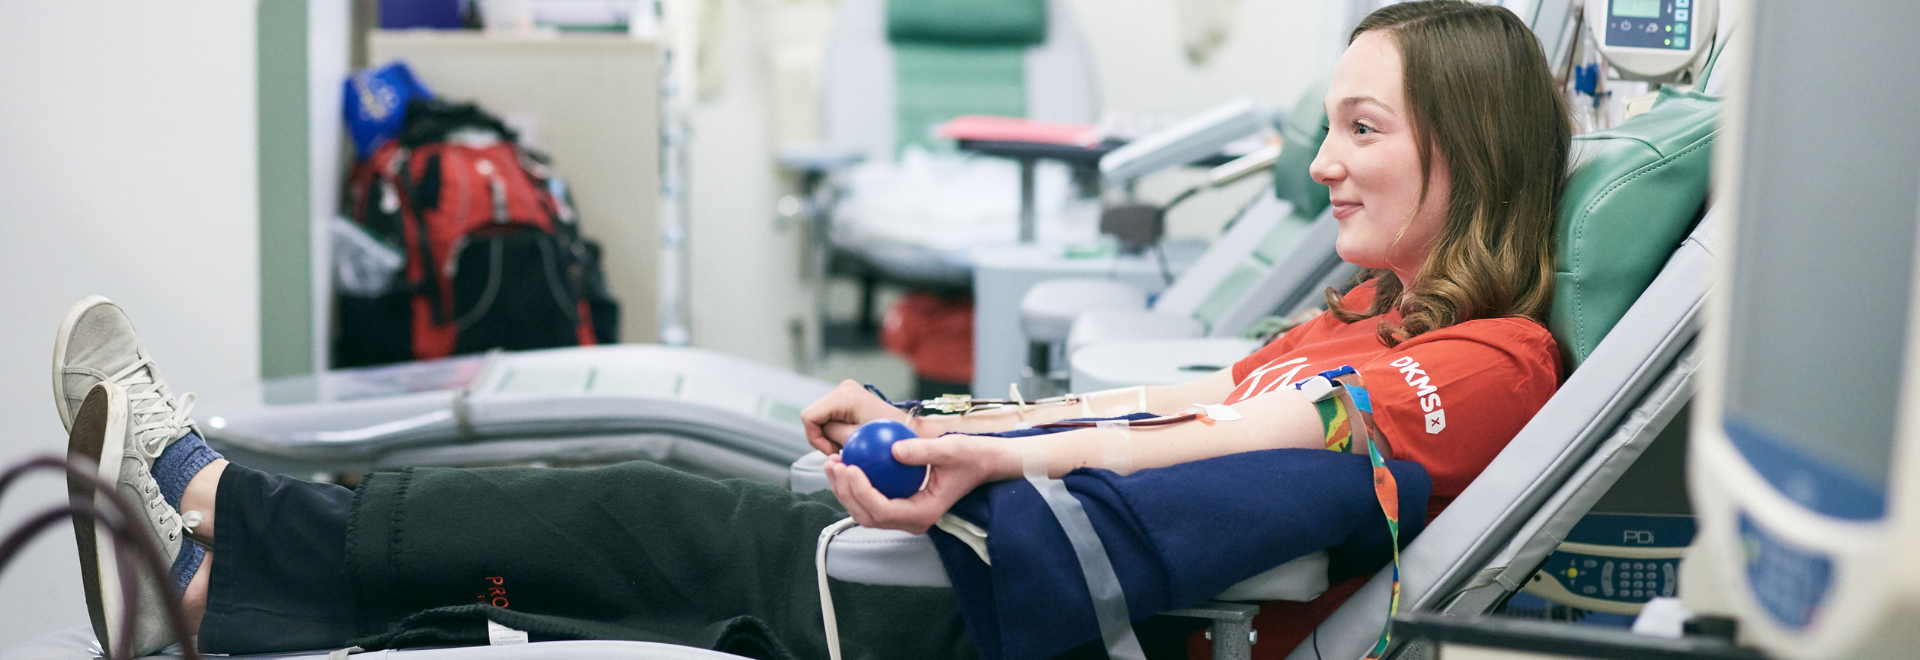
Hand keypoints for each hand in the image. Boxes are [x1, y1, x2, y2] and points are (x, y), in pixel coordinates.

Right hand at [800, 380, 908, 454]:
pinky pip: (829, 416)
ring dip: (830, 434)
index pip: (809, 416)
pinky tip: (849, 437)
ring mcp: (845, 391)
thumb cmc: (887, 439)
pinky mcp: (847, 397)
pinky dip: (836, 430)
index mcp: (844, 395)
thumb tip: (819, 431)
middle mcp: (842, 388)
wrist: (908, 431)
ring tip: (849, 443)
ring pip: (820, 418)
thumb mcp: (854, 439)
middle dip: (824, 437)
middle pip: (814, 417)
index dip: (815, 438)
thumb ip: (832, 433)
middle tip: (843, 449)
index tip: (833, 451)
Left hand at [823, 434, 1012, 533]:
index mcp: (924, 514)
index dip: (861, 492)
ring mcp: (904, 516)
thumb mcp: (951, 448)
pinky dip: (854, 485)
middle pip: (867, 515)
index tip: (850, 467)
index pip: (883, 511)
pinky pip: (870, 500)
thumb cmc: (970, 456)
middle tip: (834, 463)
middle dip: (845, 491)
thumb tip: (893, 450)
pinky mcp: (899, 506)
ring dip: (844, 489)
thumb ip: (923, 451)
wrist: (981, 463)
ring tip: (833, 462)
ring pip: (864, 511)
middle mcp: (912, 521)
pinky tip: (845, 462)